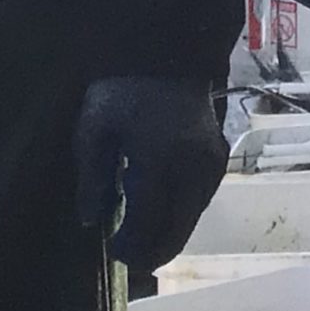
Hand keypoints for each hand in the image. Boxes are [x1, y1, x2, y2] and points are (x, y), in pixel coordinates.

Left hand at [75, 76, 228, 272]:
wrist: (167, 54)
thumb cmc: (123, 91)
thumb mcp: (94, 129)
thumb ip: (91, 177)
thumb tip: (91, 221)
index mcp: (159, 159)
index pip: (147, 220)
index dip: (130, 245)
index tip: (112, 250)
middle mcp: (192, 167)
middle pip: (177, 229)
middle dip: (152, 251)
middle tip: (127, 256)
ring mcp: (210, 164)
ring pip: (191, 219)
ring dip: (168, 234)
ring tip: (141, 237)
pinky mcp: (218, 159)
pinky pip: (200, 201)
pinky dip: (180, 215)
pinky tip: (161, 214)